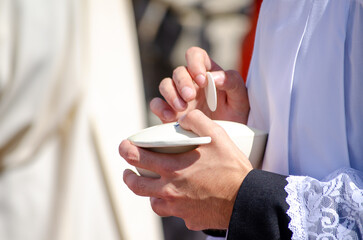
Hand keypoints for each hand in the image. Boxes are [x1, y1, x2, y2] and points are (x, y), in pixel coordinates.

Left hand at [119, 110, 252, 229]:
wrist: (247, 200)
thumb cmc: (232, 168)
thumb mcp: (217, 136)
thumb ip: (197, 121)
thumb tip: (183, 118)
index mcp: (173, 168)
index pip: (138, 158)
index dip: (126, 150)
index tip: (124, 147)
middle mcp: (171, 191)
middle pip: (137, 185)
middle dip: (128, 176)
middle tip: (127, 171)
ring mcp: (179, 208)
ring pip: (153, 203)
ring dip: (149, 193)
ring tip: (153, 186)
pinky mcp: (190, 219)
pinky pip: (175, 213)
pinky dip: (173, 205)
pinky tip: (182, 199)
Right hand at [150, 47, 249, 123]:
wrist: (226, 141)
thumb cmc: (235, 117)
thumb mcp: (241, 98)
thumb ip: (232, 81)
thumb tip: (212, 76)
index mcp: (206, 73)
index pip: (195, 55)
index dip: (195, 63)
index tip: (202, 80)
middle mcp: (190, 83)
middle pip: (178, 71)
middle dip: (183, 83)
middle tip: (190, 97)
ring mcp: (177, 97)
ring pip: (165, 85)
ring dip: (171, 94)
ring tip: (182, 108)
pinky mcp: (168, 112)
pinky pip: (156, 104)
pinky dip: (159, 108)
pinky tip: (171, 117)